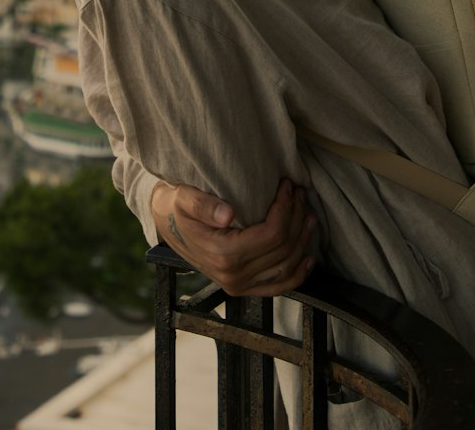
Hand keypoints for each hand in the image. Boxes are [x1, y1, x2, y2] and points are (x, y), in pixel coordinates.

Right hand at [150, 177, 316, 296]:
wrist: (165, 225)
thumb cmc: (176, 206)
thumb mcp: (183, 198)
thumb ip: (204, 206)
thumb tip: (229, 214)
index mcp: (222, 254)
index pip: (271, 234)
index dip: (285, 208)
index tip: (287, 185)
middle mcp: (234, 276)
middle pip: (282, 248)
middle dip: (296, 217)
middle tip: (299, 193)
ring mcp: (239, 285)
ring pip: (286, 267)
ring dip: (302, 240)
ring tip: (308, 215)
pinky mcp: (243, 288)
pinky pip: (278, 286)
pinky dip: (298, 274)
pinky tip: (309, 257)